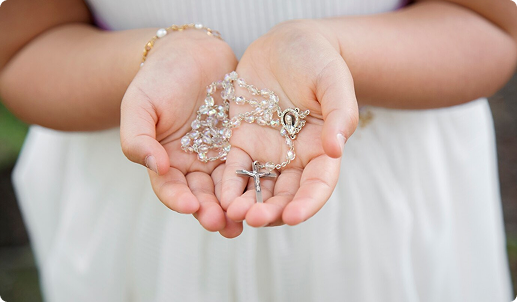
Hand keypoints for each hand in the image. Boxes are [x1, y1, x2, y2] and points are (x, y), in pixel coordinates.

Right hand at [120, 30, 241, 237]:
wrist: (192, 53)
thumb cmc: (159, 78)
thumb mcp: (139, 104)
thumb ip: (138, 137)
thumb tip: (157, 166)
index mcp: (166, 160)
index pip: (169, 187)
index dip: (177, 198)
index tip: (189, 205)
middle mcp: (193, 165)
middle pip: (201, 194)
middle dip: (209, 210)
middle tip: (220, 222)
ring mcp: (219, 156)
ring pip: (226, 188)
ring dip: (233, 206)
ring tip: (243, 219)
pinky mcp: (242, 145)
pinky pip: (248, 166)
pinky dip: (253, 182)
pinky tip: (262, 194)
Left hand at [218, 20, 358, 227]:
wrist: (286, 43)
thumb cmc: (317, 60)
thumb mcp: (333, 80)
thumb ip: (339, 113)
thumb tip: (336, 149)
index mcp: (321, 149)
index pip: (318, 184)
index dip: (308, 203)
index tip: (294, 216)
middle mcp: (295, 158)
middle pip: (285, 194)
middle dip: (271, 211)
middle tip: (254, 218)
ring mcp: (267, 152)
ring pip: (258, 188)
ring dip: (247, 204)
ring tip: (233, 214)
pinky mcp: (242, 142)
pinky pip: (234, 169)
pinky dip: (228, 185)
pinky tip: (220, 198)